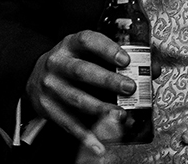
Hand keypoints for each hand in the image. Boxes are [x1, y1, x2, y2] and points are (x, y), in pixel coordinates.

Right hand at [27, 30, 131, 156]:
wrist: (35, 76)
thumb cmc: (72, 61)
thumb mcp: (88, 51)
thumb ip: (119, 57)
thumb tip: (153, 68)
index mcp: (71, 44)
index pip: (88, 41)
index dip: (107, 49)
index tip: (126, 59)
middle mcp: (58, 63)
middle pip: (82, 72)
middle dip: (108, 81)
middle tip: (130, 87)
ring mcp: (50, 86)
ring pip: (76, 99)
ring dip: (100, 109)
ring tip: (120, 114)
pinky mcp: (48, 108)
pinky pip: (68, 123)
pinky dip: (85, 136)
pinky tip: (99, 145)